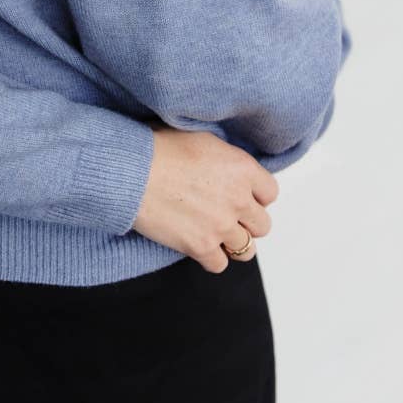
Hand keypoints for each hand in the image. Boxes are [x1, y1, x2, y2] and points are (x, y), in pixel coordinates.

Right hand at [131, 118, 278, 273]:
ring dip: (232, 242)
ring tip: (215, 232)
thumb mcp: (202, 138)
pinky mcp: (200, 246)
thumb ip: (226, 157)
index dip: (256, 195)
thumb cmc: (159, 148)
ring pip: (246, 249)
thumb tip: (229, 166)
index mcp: (242, 168)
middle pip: (262, 225)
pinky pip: (220, 264)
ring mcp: (221, 226)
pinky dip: (211, 257)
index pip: (270, 193)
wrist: (131, 171)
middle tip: (227, 214)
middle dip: (247, 221)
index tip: (242, 195)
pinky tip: (199, 243)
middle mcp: (238, 199)